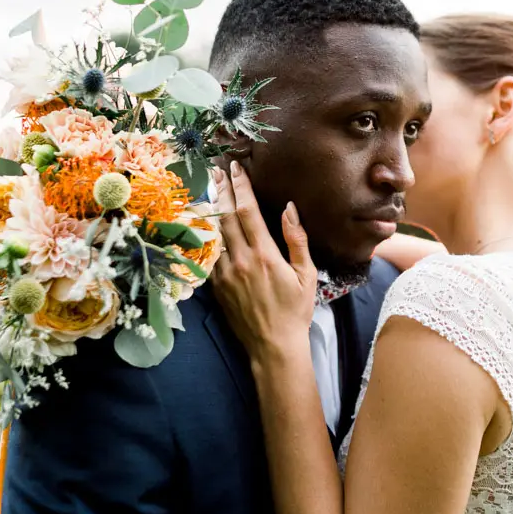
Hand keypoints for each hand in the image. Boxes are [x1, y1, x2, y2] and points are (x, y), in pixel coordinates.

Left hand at [211, 162, 317, 365]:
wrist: (274, 345)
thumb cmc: (296, 310)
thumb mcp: (306, 274)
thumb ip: (297, 239)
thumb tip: (289, 208)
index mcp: (264, 255)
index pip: (248, 211)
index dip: (241, 186)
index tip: (237, 168)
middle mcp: (241, 261)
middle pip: (225, 216)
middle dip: (221, 190)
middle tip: (217, 169)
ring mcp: (225, 274)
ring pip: (213, 233)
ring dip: (211, 209)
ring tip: (209, 188)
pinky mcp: (216, 286)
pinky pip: (208, 254)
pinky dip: (206, 234)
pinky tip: (205, 223)